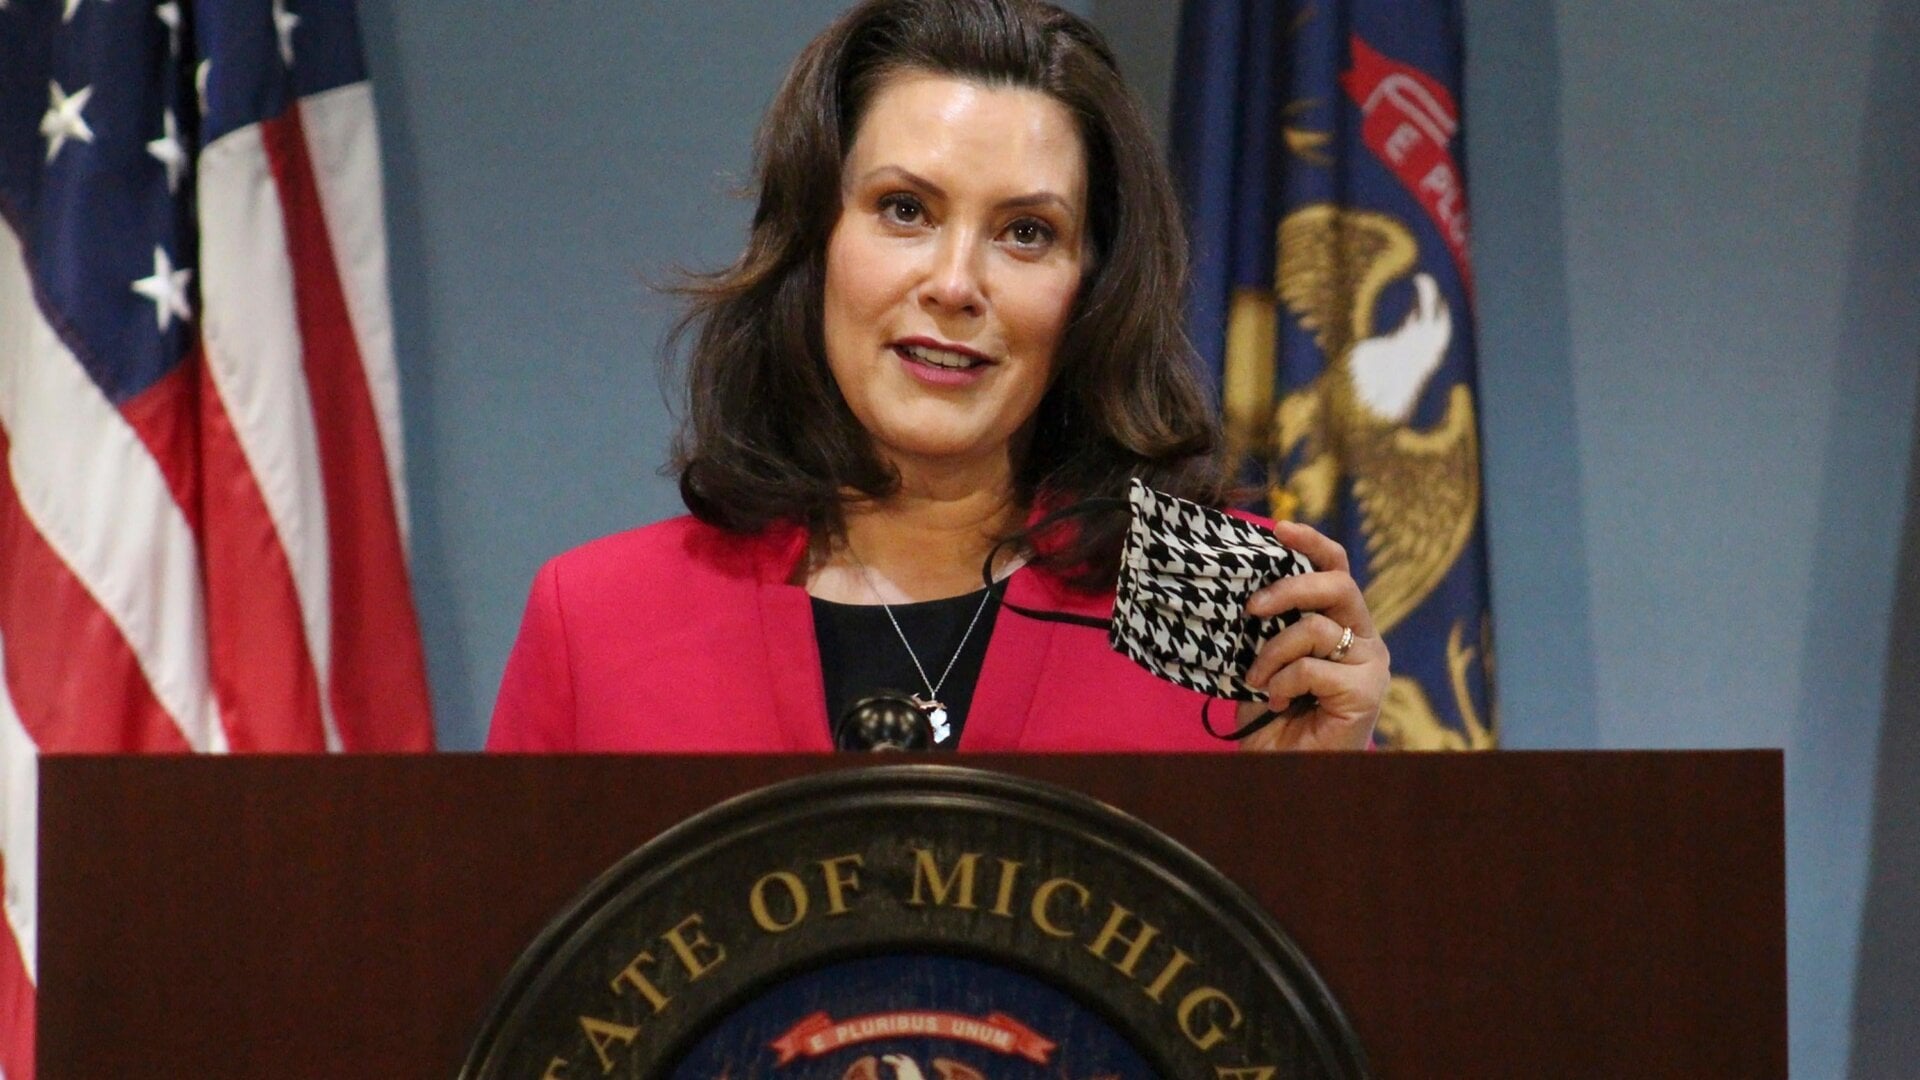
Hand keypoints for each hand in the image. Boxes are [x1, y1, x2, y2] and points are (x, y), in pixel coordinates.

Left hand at [1235, 520, 1388, 750]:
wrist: (1286, 770)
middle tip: (1252, 608)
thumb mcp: (1266, 658)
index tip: (1277, 528)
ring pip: (1316, 628)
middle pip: (1337, 585)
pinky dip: (1282, 681)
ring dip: (1273, 652)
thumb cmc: (1275, 716)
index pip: (1336, 568)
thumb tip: (1245, 587)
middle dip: (1289, 588)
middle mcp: (1366, 639)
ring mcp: (1371, 664)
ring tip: (1258, 679)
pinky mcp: (1366, 691)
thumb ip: (1269, 625)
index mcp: (1344, 624)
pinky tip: (1275, 701)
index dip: (1311, 543)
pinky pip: (1313, 667)